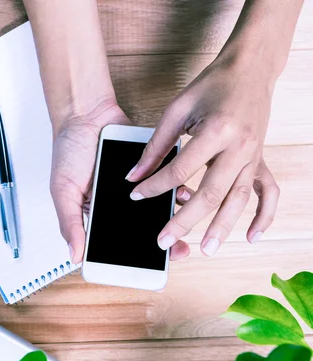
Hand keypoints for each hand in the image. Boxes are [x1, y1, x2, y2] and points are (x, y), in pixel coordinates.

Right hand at [51, 99, 190, 263]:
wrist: (85, 111)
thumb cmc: (69, 150)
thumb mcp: (63, 190)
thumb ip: (70, 223)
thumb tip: (75, 255)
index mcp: (96, 213)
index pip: (116, 241)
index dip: (134, 255)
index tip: (150, 266)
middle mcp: (119, 202)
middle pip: (142, 228)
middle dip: (162, 241)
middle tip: (177, 250)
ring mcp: (136, 187)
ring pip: (158, 207)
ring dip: (173, 216)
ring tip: (183, 224)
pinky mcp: (150, 168)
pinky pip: (167, 181)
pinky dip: (177, 189)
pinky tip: (184, 195)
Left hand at [127, 57, 279, 256]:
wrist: (249, 69)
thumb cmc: (211, 86)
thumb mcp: (177, 110)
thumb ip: (156, 146)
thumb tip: (134, 175)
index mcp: (216, 131)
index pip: (180, 170)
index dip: (154, 185)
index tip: (136, 196)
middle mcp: (239, 147)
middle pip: (210, 194)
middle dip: (184, 221)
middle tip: (163, 241)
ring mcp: (254, 155)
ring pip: (237, 199)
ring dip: (221, 227)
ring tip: (205, 249)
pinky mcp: (260, 159)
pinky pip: (267, 192)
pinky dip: (263, 216)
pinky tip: (251, 236)